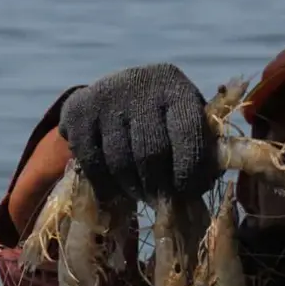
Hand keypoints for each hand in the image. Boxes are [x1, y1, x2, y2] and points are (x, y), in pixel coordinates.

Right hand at [58, 63, 217, 202]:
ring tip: (140, 193)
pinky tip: (114, 188)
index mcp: (176, 87)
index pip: (189, 133)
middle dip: (158, 186)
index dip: (190, 171)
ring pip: (120, 162)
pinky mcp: (78, 110)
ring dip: (132, 188)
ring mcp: (106, 95)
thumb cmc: (163, 118)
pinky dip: (104, 184)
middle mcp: (141, 83)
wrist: (116, 94)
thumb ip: (202, 149)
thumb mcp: (188, 122)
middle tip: (161, 201)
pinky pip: (92, 163)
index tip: (188, 194)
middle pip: (151, 154)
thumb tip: (206, 183)